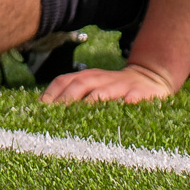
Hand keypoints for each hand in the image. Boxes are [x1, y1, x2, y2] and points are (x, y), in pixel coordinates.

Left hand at [42, 61, 174, 104]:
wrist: (148, 77)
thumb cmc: (111, 88)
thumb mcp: (91, 86)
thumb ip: (72, 93)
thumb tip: (44, 108)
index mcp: (86, 76)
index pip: (64, 80)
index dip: (52, 92)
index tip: (41, 106)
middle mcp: (101, 78)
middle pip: (80, 84)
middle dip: (67, 98)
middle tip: (56, 113)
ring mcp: (121, 85)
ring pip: (104, 91)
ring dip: (93, 100)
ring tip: (82, 112)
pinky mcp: (142, 93)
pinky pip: (135, 96)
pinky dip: (130, 100)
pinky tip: (126, 105)